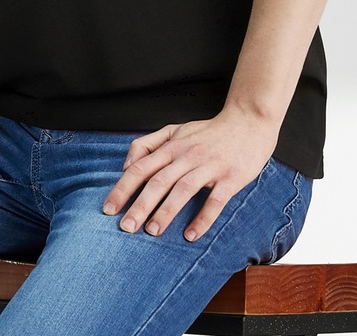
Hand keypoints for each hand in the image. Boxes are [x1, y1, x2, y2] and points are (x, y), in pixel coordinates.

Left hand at [102, 108, 278, 240]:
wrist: (248, 122)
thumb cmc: (208, 132)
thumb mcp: (176, 130)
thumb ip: (149, 144)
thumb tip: (126, 165)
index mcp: (172, 146)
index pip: (140, 167)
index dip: (123, 187)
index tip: (108, 209)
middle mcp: (187, 155)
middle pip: (158, 181)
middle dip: (139, 205)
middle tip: (125, 227)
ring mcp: (209, 166)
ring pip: (183, 189)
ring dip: (166, 211)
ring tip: (152, 232)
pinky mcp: (230, 178)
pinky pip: (215, 200)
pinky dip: (203, 218)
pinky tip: (191, 235)